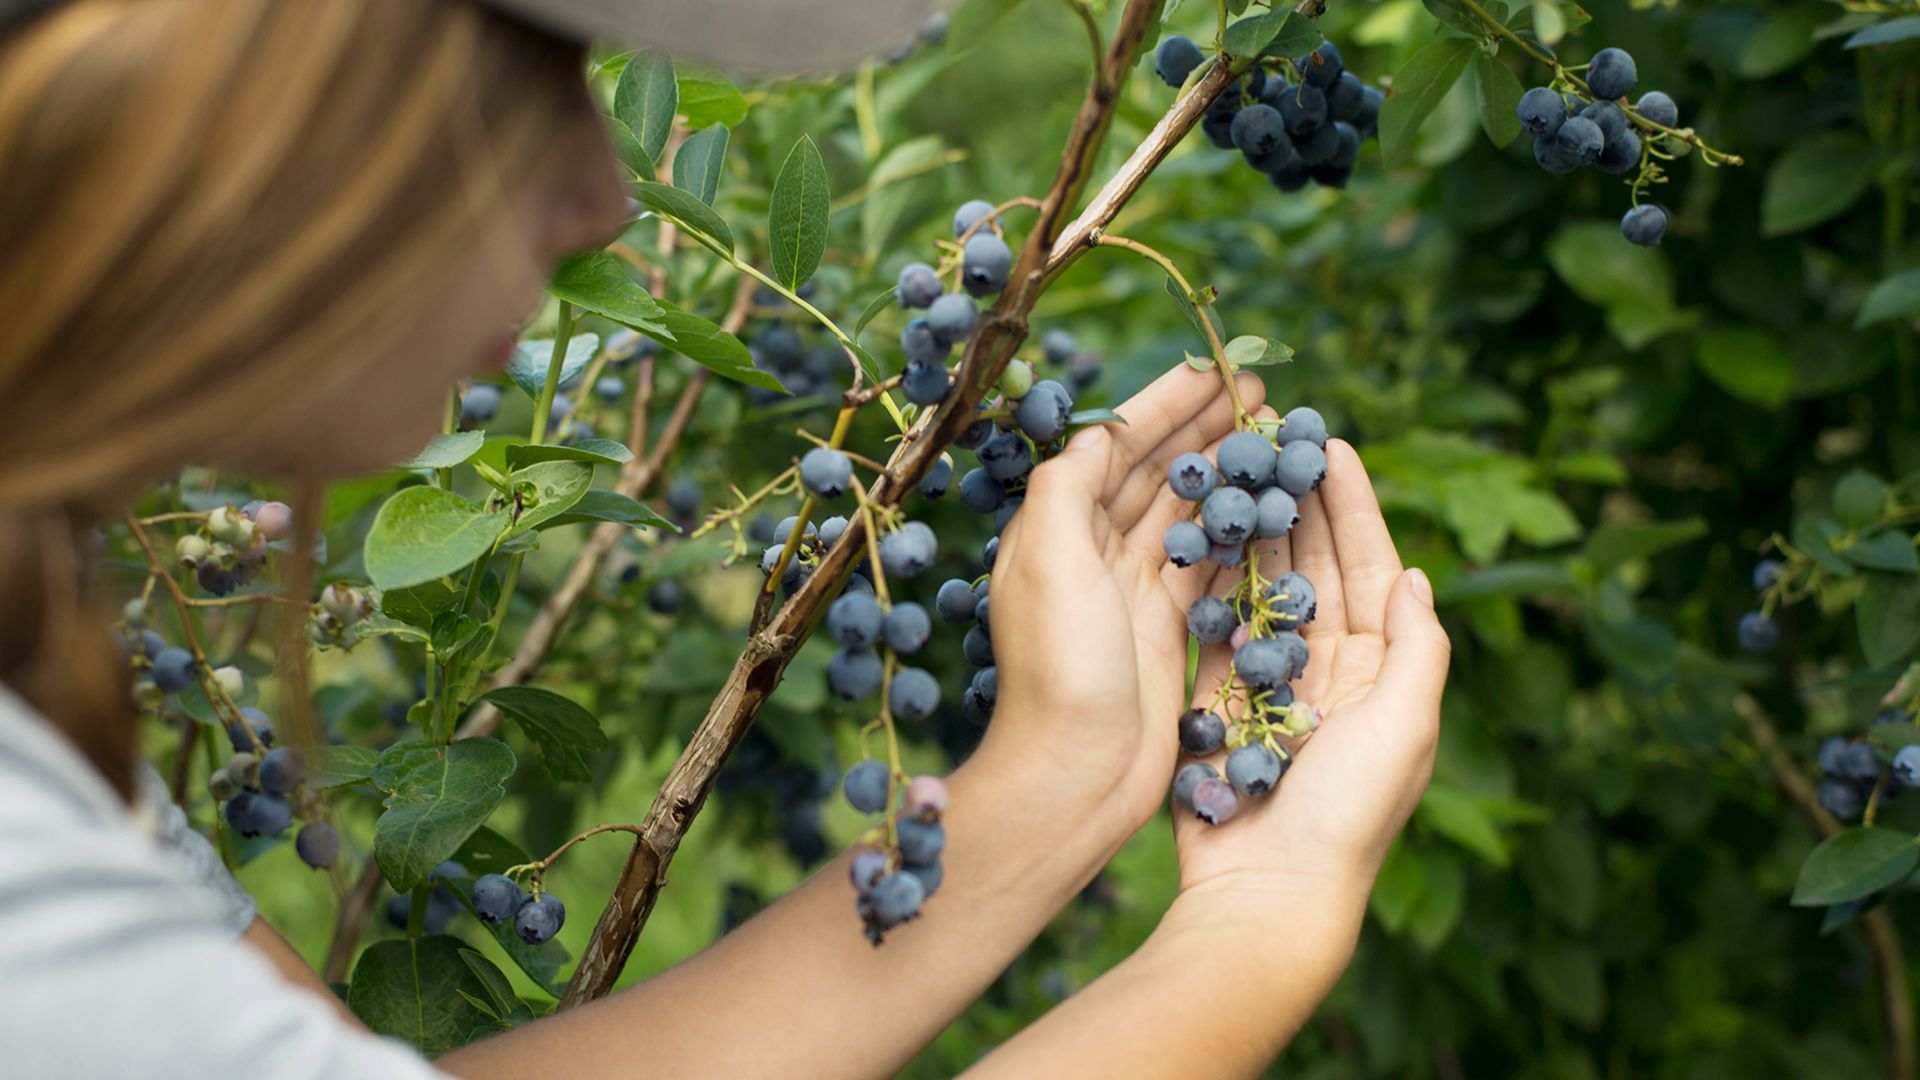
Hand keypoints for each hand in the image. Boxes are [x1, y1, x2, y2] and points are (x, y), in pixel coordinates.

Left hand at [982, 363, 1268, 834]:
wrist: (1075, 773)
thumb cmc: (1059, 666)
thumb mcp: (1049, 561)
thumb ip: (1067, 486)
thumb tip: (1099, 432)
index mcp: (1056, 527)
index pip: (1116, 444)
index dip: (1165, 404)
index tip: (1217, 369)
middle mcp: (1090, 552)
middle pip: (1154, 470)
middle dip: (1203, 428)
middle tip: (1260, 393)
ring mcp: (1129, 591)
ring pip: (1184, 512)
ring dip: (1223, 471)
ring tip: (1270, 436)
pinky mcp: (1164, 628)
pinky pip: (1204, 563)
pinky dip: (1233, 530)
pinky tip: (1267, 505)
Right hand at [1171, 439, 1450, 900]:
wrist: (1269, 893)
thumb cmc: (1349, 814)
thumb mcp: (1406, 725)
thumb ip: (1416, 646)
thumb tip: (1417, 575)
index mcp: (1384, 672)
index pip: (1372, 567)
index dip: (1354, 505)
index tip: (1331, 443)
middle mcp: (1330, 671)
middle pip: (1316, 567)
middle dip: (1298, 502)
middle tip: (1273, 437)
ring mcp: (1270, 685)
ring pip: (1261, 587)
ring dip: (1252, 529)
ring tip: (1233, 468)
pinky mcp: (1218, 703)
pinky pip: (1214, 628)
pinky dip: (1209, 581)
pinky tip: (1197, 532)